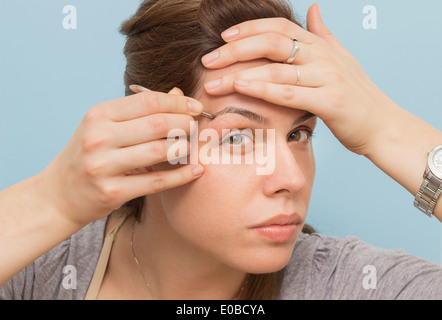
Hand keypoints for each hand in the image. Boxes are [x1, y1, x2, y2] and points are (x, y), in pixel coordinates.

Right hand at [40, 88, 204, 225]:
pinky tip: (196, 171)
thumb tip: (179, 94)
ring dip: (184, 148)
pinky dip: (182, 176)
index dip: (178, 102)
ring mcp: (103, 166)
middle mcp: (98, 137)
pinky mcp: (112, 192)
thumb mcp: (106, 126)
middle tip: (196, 127)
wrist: (59, 194)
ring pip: (159, 151)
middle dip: (185, 124)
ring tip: (191, 147)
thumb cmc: (88, 155)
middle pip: (157, 124)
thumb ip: (141, 112)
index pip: (148, 101)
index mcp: (99, 115)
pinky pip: (157, 182)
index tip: (196, 107)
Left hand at [201, 4, 397, 155]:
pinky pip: (290, 92)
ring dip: (240, 72)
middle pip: (272, 43)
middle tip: (209, 60)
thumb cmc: (357, 97)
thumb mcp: (342, 59)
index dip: (250, 28)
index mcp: (322, 46)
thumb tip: (313, 9)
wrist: (384, 126)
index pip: (280, 28)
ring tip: (214, 80)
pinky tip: (241, 87)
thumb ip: (324, 34)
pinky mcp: (330, 101)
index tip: (224, 37)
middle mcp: (324, 57)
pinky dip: (263, 89)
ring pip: (277, 68)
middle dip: (236, 49)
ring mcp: (328, 77)